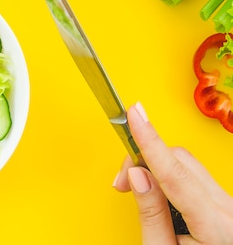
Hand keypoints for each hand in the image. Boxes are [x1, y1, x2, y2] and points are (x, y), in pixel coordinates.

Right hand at [113, 102, 232, 243]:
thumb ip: (150, 213)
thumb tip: (136, 175)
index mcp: (215, 225)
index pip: (175, 172)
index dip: (151, 140)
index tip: (136, 114)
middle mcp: (228, 209)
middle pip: (180, 161)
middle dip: (144, 160)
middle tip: (119, 182)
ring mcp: (229, 204)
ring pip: (187, 165)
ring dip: (155, 168)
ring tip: (133, 190)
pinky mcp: (225, 203)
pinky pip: (194, 176)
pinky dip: (169, 177)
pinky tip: (156, 191)